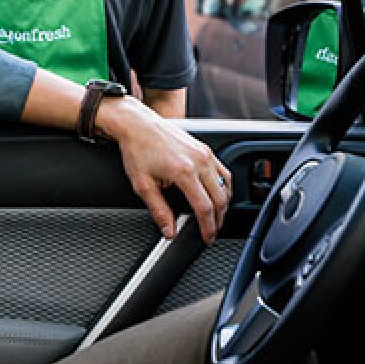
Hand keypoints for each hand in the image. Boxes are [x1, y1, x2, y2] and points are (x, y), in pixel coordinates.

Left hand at [98, 97, 231, 241]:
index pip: (204, 208)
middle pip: (220, 199)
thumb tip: (169, 231)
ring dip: (223, 204)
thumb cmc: (138, 150)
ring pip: (226, 186)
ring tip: (215, 217)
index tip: (207, 237)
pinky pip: (224, 172)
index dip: (208, 227)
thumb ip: (159, 211)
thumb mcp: (143, 185)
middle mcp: (199, 161)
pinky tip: (217, 195)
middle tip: (212, 231)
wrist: (138, 125)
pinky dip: (224, 187)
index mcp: (184, 172)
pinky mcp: (205, 149)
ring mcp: (205, 153)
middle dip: (218, 219)